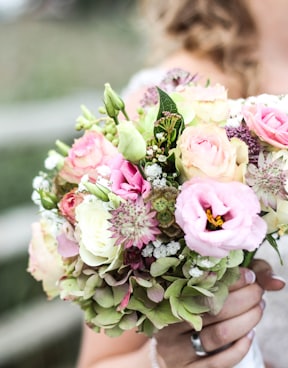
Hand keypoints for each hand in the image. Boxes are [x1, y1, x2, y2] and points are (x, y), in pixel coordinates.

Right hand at [154, 259, 284, 367]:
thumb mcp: (203, 292)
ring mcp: (176, 349)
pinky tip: (250, 334)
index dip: (230, 279)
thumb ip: (239, 280)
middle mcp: (168, 323)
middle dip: (244, 299)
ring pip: (219, 335)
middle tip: (258, 292)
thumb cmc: (189, 313)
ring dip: (246, 321)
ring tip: (258, 309)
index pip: (202, 284)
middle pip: (213, 309)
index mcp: (168, 298)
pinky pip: (220, 361)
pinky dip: (240, 347)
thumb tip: (278, 283)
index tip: (249, 275)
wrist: (165, 353)